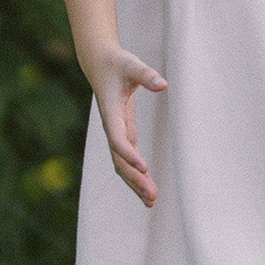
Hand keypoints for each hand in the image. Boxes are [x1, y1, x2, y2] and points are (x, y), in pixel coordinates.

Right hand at [89, 44, 165, 206]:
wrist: (101, 65)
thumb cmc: (118, 63)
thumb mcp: (132, 65)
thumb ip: (146, 75)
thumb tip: (163, 85)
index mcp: (111, 113)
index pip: (118, 138)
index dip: (129, 153)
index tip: (144, 166)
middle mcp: (112, 127)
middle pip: (120, 160)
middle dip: (135, 178)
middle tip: (152, 196)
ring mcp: (117, 133)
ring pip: (122, 165)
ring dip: (135, 183)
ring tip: (152, 201)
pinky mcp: (123, 134)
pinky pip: (127, 160)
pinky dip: (136, 175)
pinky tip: (148, 190)